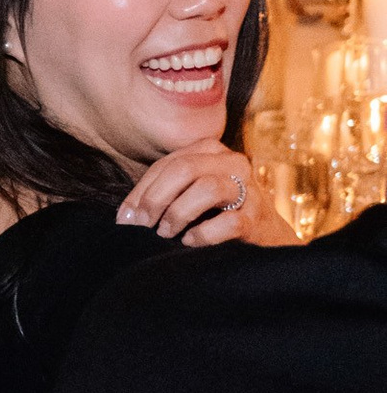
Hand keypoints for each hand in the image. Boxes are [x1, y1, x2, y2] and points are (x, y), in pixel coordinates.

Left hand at [117, 139, 282, 247]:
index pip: (166, 164)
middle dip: (156, 199)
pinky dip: (203, 234)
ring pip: (207, 189)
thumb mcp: (189, 195)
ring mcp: (249, 190)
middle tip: (144, 225)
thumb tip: (125, 217)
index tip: (126, 218)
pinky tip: (190, 241)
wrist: (267, 238)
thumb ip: (161, 196)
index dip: (140, 192)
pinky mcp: (258, 218)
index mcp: (211, 151)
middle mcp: (232, 163)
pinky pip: (229, 222)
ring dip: (179, 213)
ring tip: (167, 232)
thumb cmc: (218, 213)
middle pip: (184, 170)